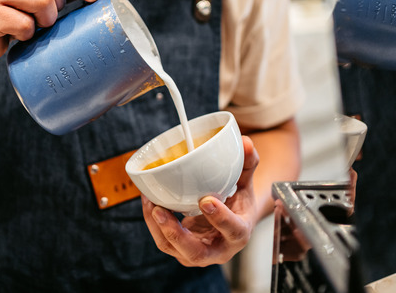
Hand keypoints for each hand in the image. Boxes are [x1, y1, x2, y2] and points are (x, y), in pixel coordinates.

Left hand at [141, 136, 258, 266]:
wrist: (231, 221)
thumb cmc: (239, 203)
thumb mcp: (246, 184)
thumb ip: (247, 163)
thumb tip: (244, 142)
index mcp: (239, 234)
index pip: (233, 230)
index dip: (221, 218)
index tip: (206, 200)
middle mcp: (218, 250)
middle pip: (196, 253)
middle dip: (176, 234)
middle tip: (161, 210)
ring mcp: (197, 254)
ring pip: (173, 248)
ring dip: (158, 227)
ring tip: (149, 202)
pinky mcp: (180, 250)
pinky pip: (164, 241)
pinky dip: (153, 222)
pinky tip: (148, 200)